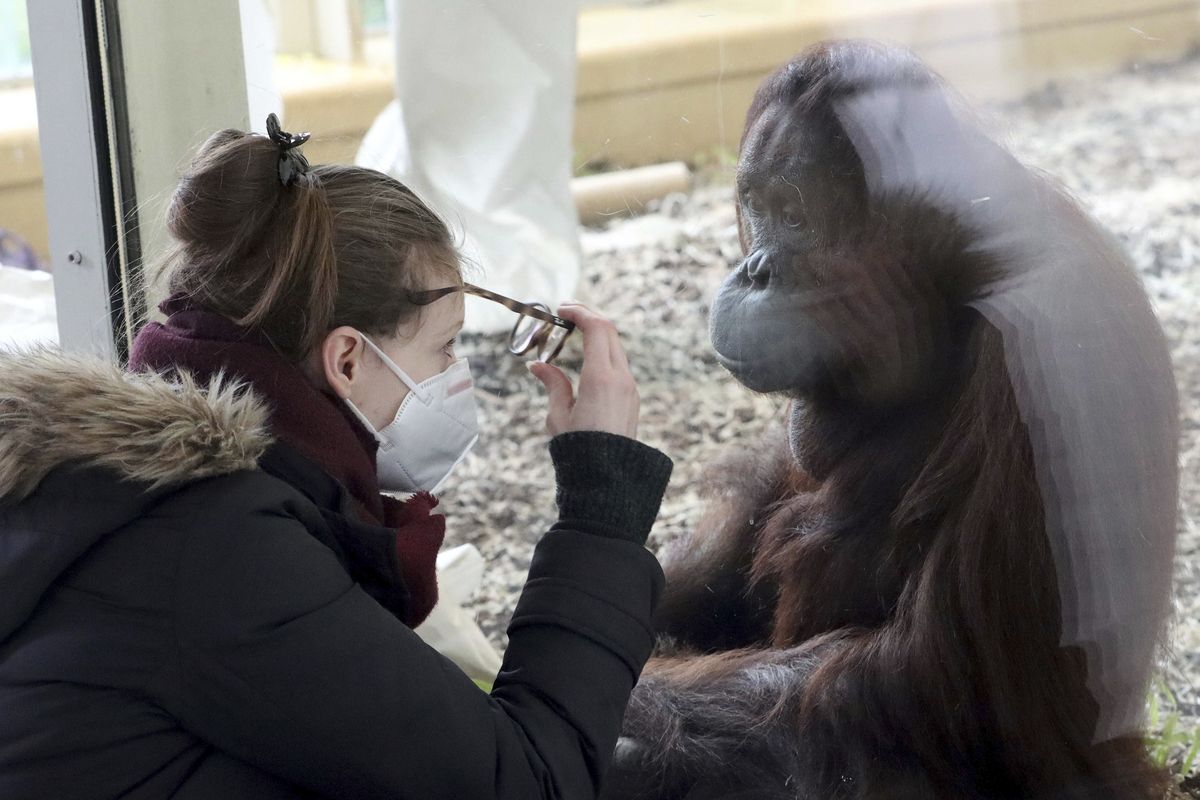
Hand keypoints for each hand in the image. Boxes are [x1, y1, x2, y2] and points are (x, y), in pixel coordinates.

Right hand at [527, 303, 639, 438]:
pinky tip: (586, 355)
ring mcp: (630, 387)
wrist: (609, 478)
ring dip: (597, 333)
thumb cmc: (579, 450)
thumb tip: (537, 365)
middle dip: (589, 316)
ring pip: (616, 346)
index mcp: (600, 378)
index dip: (579, 313)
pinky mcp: (632, 397)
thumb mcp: (558, 416)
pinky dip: (604, 350)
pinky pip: (619, 364)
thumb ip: (552, 384)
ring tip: (574, 331)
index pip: (596, 329)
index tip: (561, 309)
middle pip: (610, 331)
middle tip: (566, 312)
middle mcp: (620, 378)